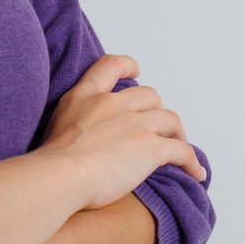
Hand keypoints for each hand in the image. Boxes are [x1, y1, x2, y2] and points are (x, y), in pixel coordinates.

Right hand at [34, 53, 207, 208]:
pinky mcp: (150, 148)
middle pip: (149, 96)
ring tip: (179, 150)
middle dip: (157, 112)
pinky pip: (182, 151)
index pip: (110, 66)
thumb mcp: (53, 130)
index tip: (136, 71)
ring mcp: (134, 124)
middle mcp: (113, 104)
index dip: (127, 66)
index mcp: (85, 96)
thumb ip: (70, 124)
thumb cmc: (48, 164)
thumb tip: (73, 142)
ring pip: (170, 120)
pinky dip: (192, 162)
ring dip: (177, 135)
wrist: (57, 177)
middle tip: (157, 130)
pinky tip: (195, 174)